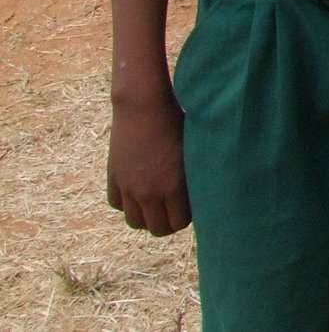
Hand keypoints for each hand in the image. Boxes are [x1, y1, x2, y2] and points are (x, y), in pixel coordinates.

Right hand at [106, 86, 189, 234]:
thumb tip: (210, 188)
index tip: (189, 207)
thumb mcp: (194, 149)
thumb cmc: (178, 121)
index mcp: (174, 187)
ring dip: (145, 216)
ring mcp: (129, 187)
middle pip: (157, 228)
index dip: (186, 217)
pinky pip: (117, 204)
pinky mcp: (114, 178)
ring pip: (135, 221)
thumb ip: (197, 174)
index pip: (179, 222)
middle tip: (173, 210)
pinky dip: (127, 202)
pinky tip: (137, 191)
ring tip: (155, 204)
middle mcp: (149, 192)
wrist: (144, 105)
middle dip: (167, 222)